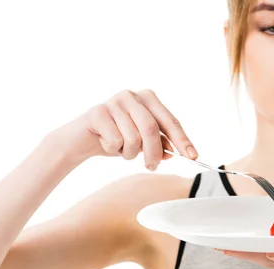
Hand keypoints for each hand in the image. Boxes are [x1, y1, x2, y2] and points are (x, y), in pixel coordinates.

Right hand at [48, 89, 197, 169]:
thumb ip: (159, 144)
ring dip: (129, 153)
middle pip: (151, 129)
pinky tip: (104, 143)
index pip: (170, 121)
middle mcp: (132, 95)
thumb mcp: (141, 142)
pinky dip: (113, 150)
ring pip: (133, 138)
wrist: (81, 140)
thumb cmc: (115, 138)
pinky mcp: (97, 112)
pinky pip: (115, 141)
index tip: (192, 156)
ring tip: (121, 149)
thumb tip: (174, 153)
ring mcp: (114, 102)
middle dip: (154, 153)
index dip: (182, 140)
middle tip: (151, 166)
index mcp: (147, 98)